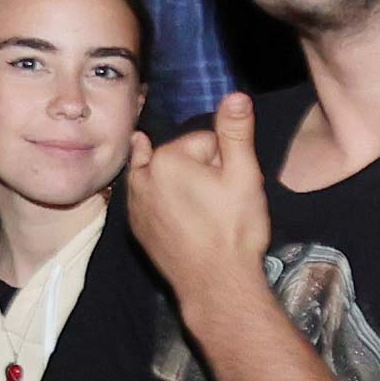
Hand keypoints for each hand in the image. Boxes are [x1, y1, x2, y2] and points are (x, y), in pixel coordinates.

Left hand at [123, 92, 272, 302]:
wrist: (216, 285)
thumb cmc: (233, 231)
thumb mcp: (243, 175)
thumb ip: (236, 131)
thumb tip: (235, 95)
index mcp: (167, 158)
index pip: (206, 142)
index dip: (226, 161)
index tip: (232, 186)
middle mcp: (142, 178)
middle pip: (183, 158)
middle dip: (203, 173)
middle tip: (220, 203)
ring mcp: (135, 206)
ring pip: (165, 179)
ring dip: (180, 185)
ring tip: (201, 207)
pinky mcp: (138, 228)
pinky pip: (152, 202)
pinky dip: (164, 204)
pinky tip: (180, 214)